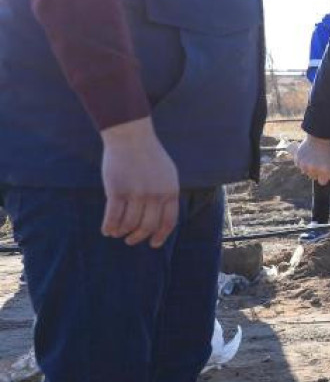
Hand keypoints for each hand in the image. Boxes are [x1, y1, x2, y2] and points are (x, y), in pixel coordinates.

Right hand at [99, 117, 179, 247]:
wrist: (131, 137)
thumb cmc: (149, 156)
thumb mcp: (168, 174)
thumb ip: (167, 194)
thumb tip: (163, 217)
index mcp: (171, 191)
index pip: (169, 221)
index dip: (160, 236)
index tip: (153, 244)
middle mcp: (155, 195)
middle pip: (148, 226)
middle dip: (138, 237)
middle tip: (131, 240)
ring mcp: (136, 193)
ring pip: (129, 224)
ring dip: (122, 232)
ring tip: (117, 233)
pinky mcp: (117, 191)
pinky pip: (113, 217)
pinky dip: (109, 227)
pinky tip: (107, 230)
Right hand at [294, 134, 329, 184]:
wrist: (319, 136)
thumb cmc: (329, 148)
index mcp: (324, 170)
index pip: (322, 182)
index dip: (323, 178)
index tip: (324, 175)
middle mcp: (314, 169)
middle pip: (313, 177)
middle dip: (316, 172)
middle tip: (318, 164)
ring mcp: (305, 165)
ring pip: (305, 171)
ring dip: (308, 167)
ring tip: (313, 158)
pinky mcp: (298, 159)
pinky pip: (299, 165)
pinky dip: (301, 162)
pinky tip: (306, 156)